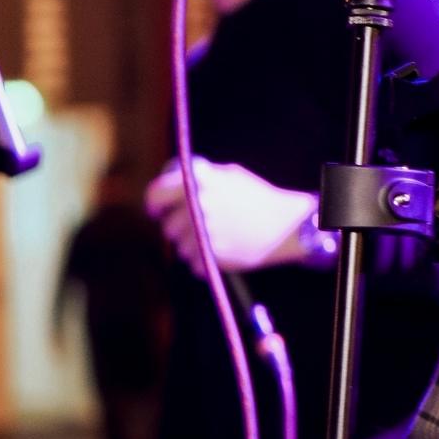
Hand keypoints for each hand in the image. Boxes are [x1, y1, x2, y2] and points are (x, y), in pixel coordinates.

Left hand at [145, 157, 315, 271]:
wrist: (286, 224)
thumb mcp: (229, 175)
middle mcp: (198, 206)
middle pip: (168, 226)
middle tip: (200, 226)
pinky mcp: (212, 256)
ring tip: (219, 237)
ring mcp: (204, 232)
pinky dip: (205, 261)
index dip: (153, 205)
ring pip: (181, 248)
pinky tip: (226, 249)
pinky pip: (194, 264)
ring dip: (194, 246)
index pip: (155, 195)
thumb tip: (170, 184)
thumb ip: (199, 178)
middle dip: (180, 228)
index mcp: (198, 182)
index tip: (156, 212)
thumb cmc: (257, 196)